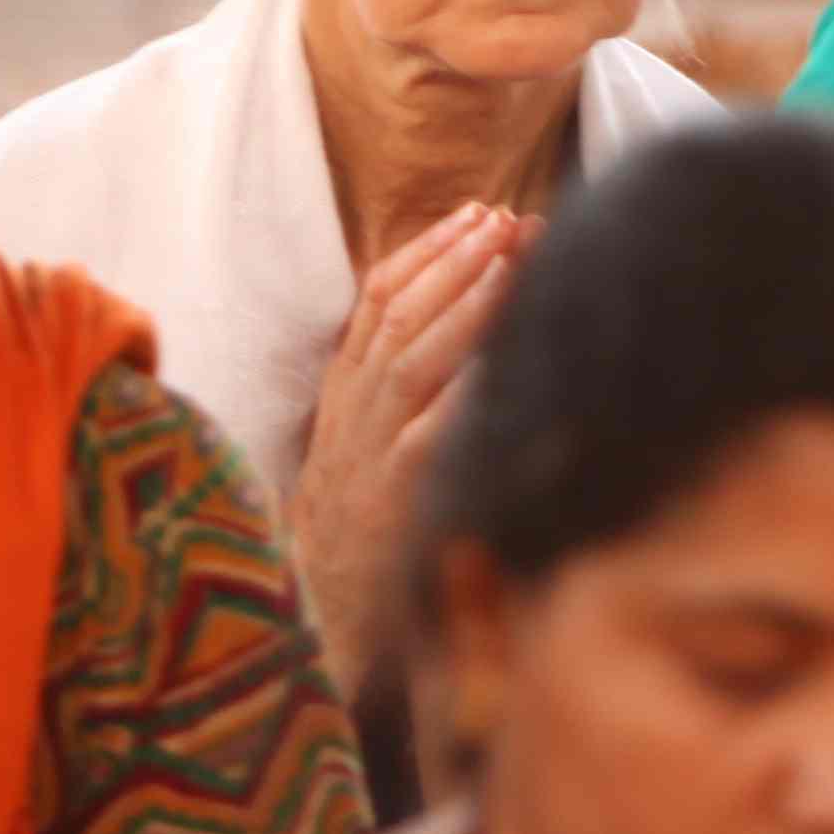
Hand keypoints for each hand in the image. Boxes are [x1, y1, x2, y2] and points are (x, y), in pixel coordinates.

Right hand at [288, 201, 525, 693]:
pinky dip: (472, 382)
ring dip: (465, 299)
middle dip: (456, 259)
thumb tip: (473, 326)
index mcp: (344, 396)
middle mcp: (352, 414)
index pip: (377, 303)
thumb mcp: (367, 449)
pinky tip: (512, 346)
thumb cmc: (361, 531)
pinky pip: (436, 426)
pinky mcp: (397, 494)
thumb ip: (403, 391)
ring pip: (412, 357)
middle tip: (510, 216)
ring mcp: (371, 451)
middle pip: (398, 317)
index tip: (478, 210)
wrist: (320, 622)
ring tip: (513, 253)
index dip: (428, 251)